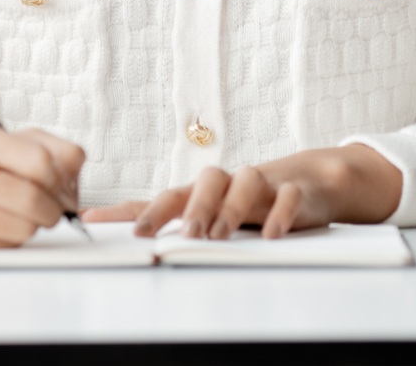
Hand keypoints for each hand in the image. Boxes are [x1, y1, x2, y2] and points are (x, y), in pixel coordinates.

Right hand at [0, 125, 85, 247]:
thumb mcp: (4, 141)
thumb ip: (49, 149)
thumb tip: (74, 179)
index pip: (39, 160)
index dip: (60, 178)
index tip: (60, 185)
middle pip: (33, 199)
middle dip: (54, 210)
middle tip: (52, 209)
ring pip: (22, 229)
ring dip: (34, 227)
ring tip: (25, 217)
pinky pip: (2, 248)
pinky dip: (12, 241)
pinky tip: (1, 226)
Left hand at [83, 143, 401, 239]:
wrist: (308, 180)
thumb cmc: (249, 200)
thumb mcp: (214, 213)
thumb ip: (178, 223)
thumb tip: (130, 235)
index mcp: (205, 192)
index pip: (167, 197)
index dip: (140, 210)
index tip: (107, 222)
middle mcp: (230, 183)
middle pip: (207, 181)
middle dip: (192, 208)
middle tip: (182, 234)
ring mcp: (263, 185)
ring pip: (246, 181)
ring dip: (230, 208)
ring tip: (219, 235)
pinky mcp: (294, 191)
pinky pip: (288, 197)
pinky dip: (280, 213)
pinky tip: (270, 234)